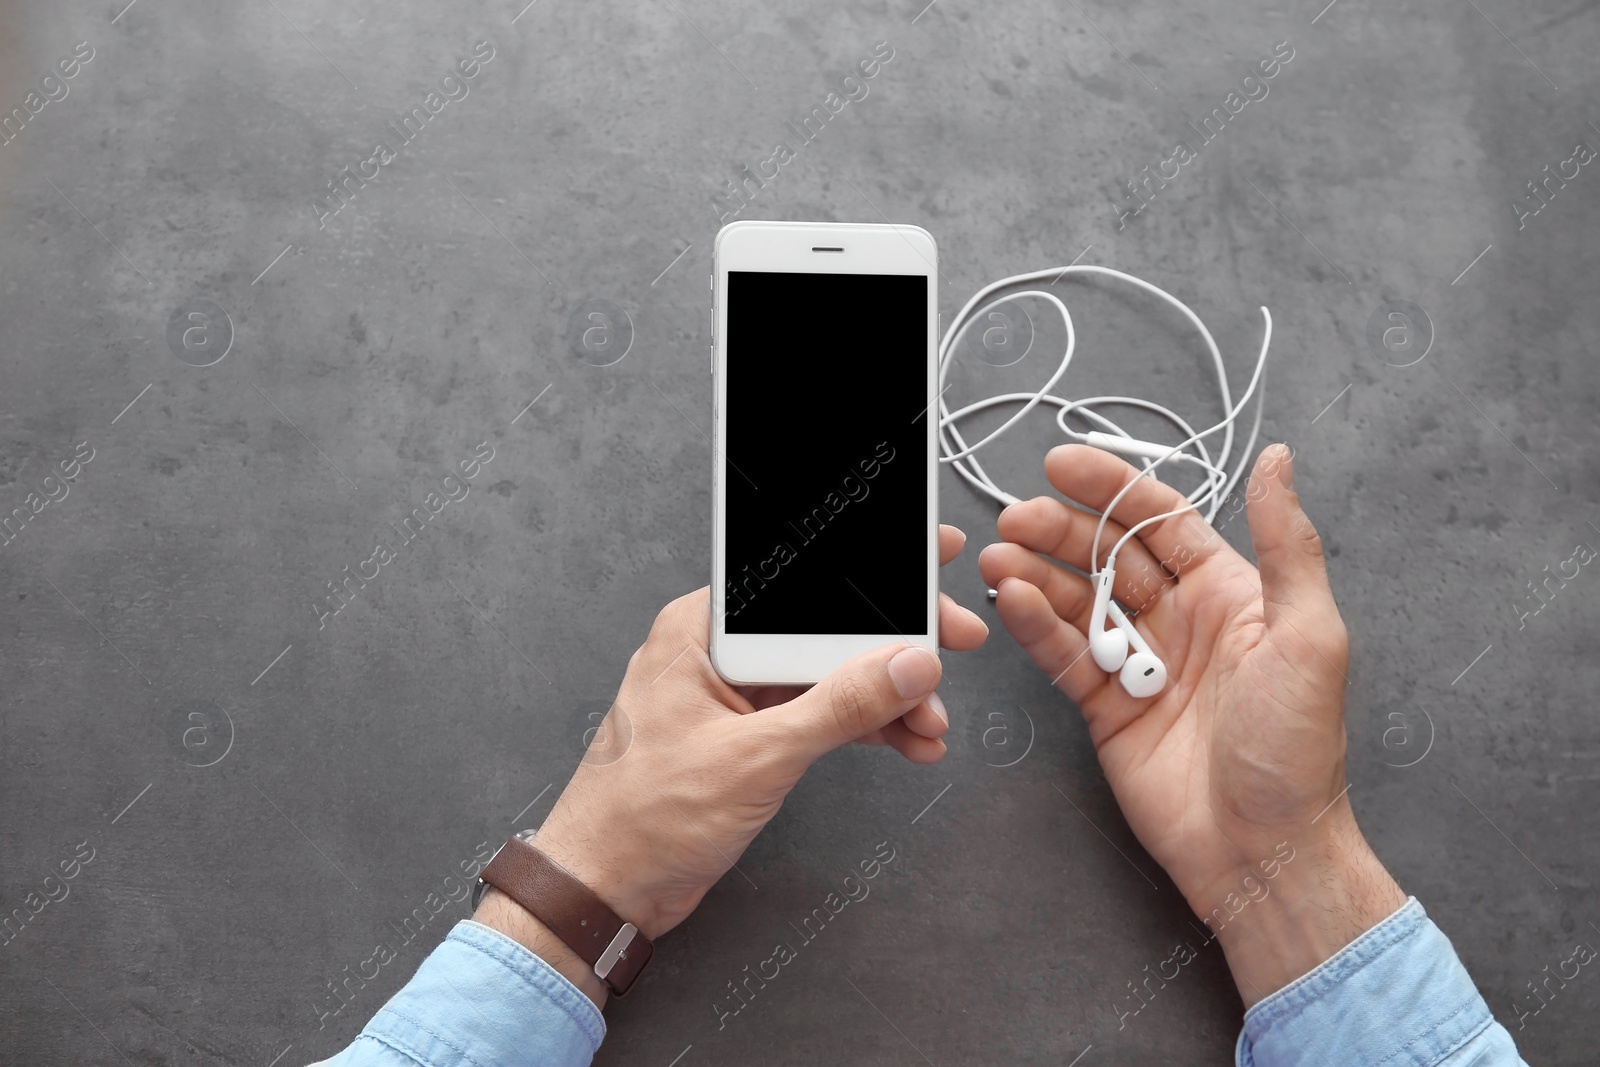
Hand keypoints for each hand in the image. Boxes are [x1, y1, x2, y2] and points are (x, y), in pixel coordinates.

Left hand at [477, 524, 986, 1005]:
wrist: (605, 889)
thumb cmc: (641, 818)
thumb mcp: (757, 756)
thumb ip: (839, 706)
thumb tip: (904, 664)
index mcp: (702, 630)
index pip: (800, 585)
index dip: (872, 577)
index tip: (929, 559)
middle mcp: (719, 651)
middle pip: (823, 625)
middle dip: (893, 641)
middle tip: (955, 639)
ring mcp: (736, 694)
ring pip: (829, 672)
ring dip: (887, 695)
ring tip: (931, 720)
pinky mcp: (750, 734)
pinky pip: (819, 713)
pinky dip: (863, 726)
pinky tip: (905, 741)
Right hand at [979, 444, 1403, 1004]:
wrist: (1263, 849)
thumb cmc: (1296, 748)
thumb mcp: (1309, 635)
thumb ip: (1288, 544)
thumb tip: (1278, 460)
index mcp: (1231, 593)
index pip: (1162, 522)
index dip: (1112, 490)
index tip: (1061, 465)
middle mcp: (1182, 621)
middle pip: (1108, 556)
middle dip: (1060, 531)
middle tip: (1015, 517)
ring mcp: (1141, 664)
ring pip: (1077, 602)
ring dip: (1036, 576)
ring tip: (996, 557)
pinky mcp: (1107, 709)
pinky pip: (1064, 656)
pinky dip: (1035, 628)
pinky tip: (1011, 602)